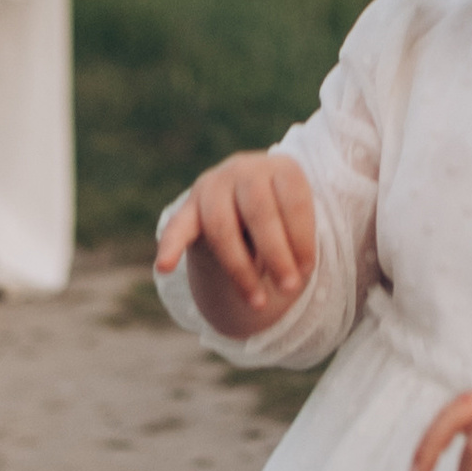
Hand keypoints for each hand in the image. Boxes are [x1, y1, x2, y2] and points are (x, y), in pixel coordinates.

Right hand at [154, 152, 318, 335]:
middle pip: (258, 212)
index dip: (301, 239)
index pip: (292, 201)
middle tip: (290, 288)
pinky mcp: (188, 207)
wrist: (248, 204)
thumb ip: (297, 242)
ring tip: (258, 302)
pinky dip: (170, 247)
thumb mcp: (301, 224)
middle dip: (276, 255)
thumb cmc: (285, 221)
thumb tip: (292, 276)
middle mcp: (245, 169)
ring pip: (222, 227)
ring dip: (240, 269)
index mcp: (282, 168)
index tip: (308, 270)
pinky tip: (163, 267)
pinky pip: (177, 227)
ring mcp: (213, 185)